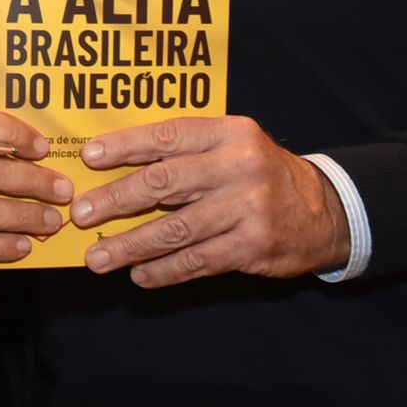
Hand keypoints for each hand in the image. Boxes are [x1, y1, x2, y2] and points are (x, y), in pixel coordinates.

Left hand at [70, 115, 349, 287]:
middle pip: (165, 182)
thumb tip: (115, 162)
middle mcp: (239, 166)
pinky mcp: (253, 247)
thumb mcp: (232, 144)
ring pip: (176, 229)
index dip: (126, 146)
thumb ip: (185, 148)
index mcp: (229, 132)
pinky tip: (139, 274)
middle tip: (81, 213)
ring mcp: (248, 209)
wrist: (325, 210)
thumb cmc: (259, 172)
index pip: (168, 135)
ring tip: (97, 258)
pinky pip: (197, 261)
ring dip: (131, 245)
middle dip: (116, 199)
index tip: (88, 157)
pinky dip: (164, 270)